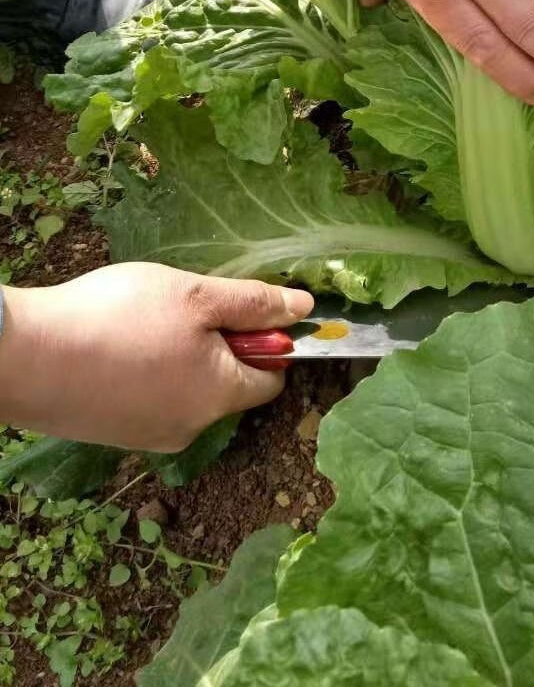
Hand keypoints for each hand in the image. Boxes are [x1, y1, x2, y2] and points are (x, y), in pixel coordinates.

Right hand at [0, 263, 313, 452]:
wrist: (21, 357)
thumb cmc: (116, 320)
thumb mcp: (197, 297)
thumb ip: (254, 304)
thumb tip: (304, 310)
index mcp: (219, 397)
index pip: (272, 379)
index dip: (267, 342)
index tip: (240, 312)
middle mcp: (189, 428)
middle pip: (229, 384)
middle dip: (218, 346)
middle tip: (182, 311)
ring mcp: (147, 436)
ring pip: (188, 390)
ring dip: (180, 357)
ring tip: (141, 325)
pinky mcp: (112, 433)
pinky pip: (150, 399)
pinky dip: (146, 373)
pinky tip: (117, 346)